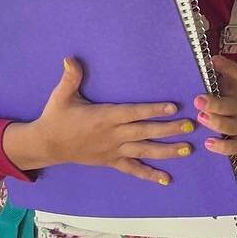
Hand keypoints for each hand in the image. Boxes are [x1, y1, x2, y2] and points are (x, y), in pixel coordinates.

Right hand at [11, 58, 194, 182]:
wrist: (47, 145)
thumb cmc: (57, 117)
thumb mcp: (61, 95)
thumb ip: (70, 77)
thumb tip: (69, 58)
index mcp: (105, 117)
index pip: (133, 113)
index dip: (153, 110)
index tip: (173, 107)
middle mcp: (113, 135)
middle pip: (145, 132)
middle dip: (168, 129)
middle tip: (190, 126)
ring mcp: (113, 150)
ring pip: (144, 151)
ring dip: (166, 151)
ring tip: (187, 149)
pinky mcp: (111, 162)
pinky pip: (133, 170)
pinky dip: (149, 174)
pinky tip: (166, 179)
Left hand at [196, 56, 236, 157]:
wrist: (231, 128)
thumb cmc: (217, 103)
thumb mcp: (214, 87)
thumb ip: (211, 74)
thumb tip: (210, 60)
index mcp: (230, 90)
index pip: (235, 75)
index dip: (226, 67)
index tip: (212, 61)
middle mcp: (235, 107)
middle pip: (230, 105)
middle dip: (215, 103)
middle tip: (198, 100)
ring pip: (232, 126)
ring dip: (217, 122)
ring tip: (201, 118)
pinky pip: (235, 147)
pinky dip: (223, 146)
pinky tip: (208, 143)